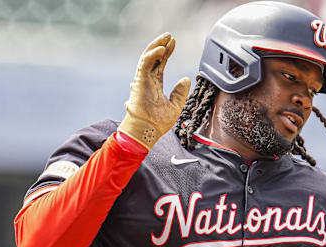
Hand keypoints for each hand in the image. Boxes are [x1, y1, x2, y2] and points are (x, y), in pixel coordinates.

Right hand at [117, 32, 190, 149]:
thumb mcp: (176, 106)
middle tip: (170, 37)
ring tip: (166, 38)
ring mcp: (143, 80)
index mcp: (155, 84)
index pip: (160, 64)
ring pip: (148, 57)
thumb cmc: (158, 122)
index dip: (167, 53)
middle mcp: (148, 80)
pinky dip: (153, 55)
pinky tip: (162, 50)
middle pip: (154, 58)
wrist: (147, 131)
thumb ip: (180, 92)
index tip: (173, 44)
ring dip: (156, 46)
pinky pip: (145, 64)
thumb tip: (186, 79)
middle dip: (162, 46)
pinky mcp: (140, 81)